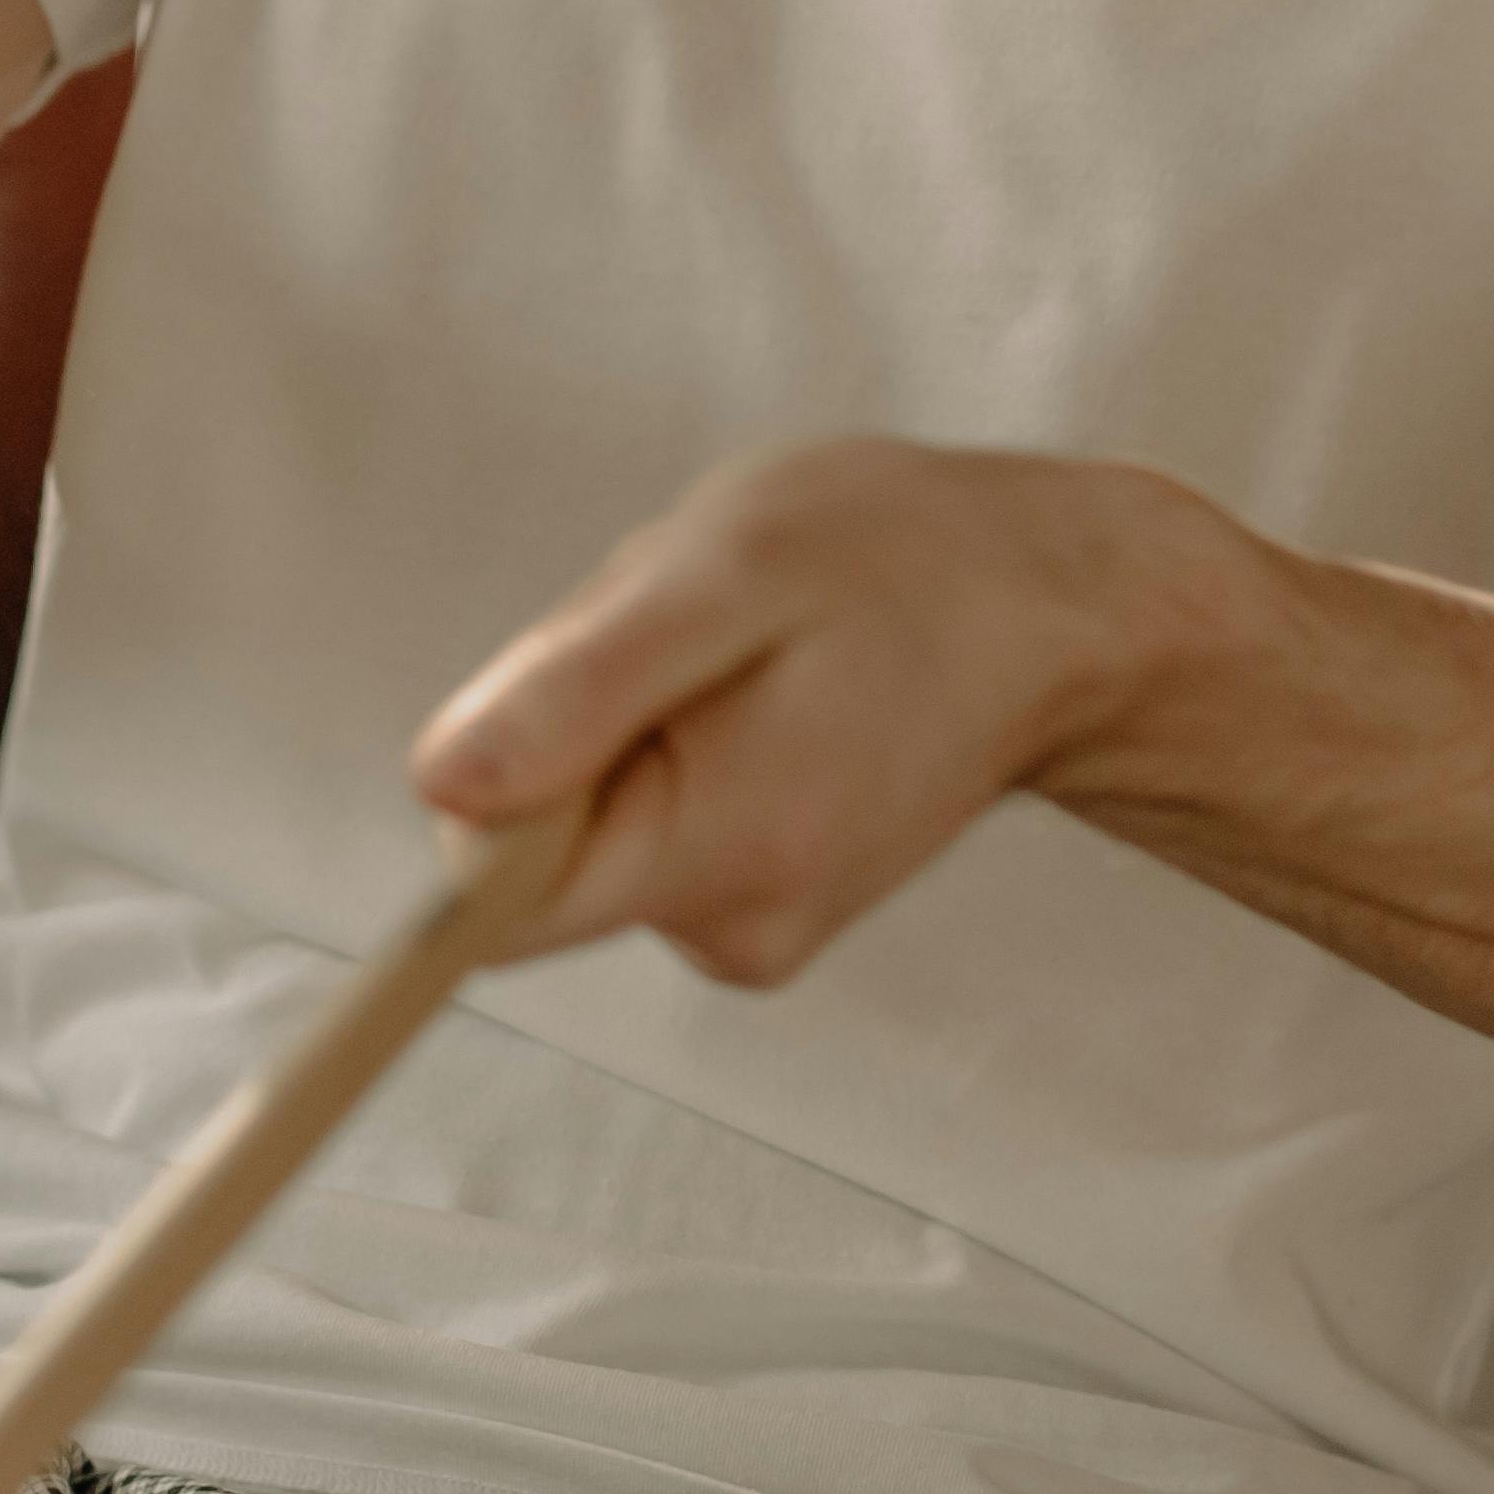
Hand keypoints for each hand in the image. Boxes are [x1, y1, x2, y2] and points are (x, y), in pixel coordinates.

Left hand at [410, 440, 1206, 988]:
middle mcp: (732, 931)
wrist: (1052, 612)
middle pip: (538, 854)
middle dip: (579, 724)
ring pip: (591, 830)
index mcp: (721, 853)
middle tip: (697, 635)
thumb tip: (441, 785)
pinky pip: (645, 826)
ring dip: (631, 726)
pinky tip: (762, 688)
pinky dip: (673, 746)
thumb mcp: (726, 570)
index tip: (580, 687)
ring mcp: (747, 929)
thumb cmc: (905, 562)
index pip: (495, 901)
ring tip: (746, 653)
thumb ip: (580, 687)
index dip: (498, 780)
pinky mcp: (754, 904)